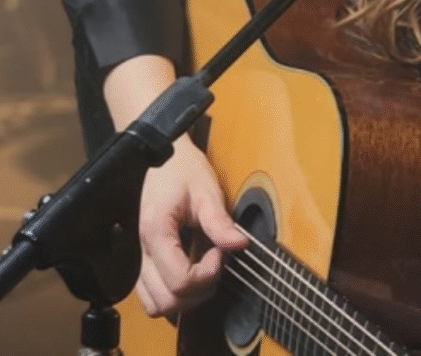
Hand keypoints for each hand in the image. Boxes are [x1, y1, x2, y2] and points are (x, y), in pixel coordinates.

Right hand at [134, 136, 247, 317]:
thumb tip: (239, 244)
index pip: (180, 281)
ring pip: (155, 305)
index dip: (207, 274)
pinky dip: (172, 292)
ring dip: (184, 298)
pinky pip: (151, 294)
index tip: (220, 252)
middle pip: (166, 302)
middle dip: (198, 291)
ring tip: (204, 268)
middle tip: (215, 262)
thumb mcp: (206, 190)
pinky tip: (191, 268)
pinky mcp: (142, 260)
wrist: (161, 158)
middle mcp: (141, 251)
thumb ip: (220, 221)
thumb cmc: (180, 170)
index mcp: (156, 232)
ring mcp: (138, 259)